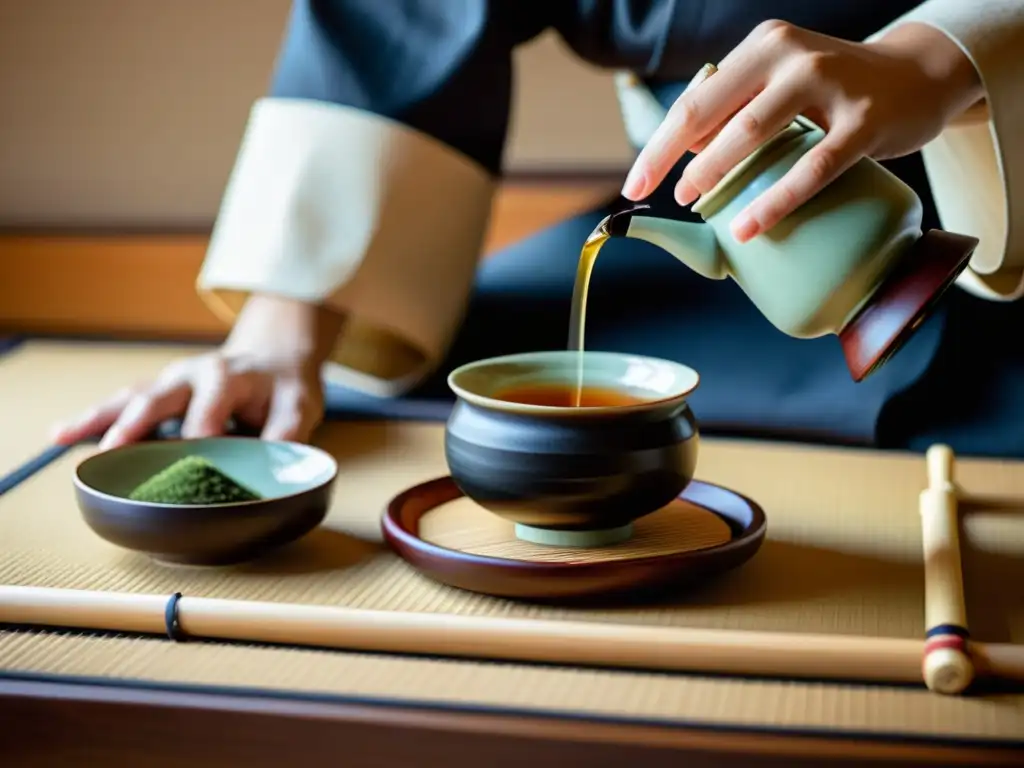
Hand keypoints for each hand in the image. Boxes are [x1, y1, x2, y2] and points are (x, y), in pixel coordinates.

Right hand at [51, 294, 343, 449]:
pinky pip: (121, 404)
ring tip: (65, 437)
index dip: (199, 437)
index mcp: (229, 377)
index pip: (210, 410)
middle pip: (159, 399)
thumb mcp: (298, 407)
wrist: (274, 358)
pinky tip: (62, 434)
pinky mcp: (158, 392)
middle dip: (135, 425)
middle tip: (113, 452)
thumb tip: (274, 469)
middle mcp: (193, 374)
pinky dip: (92, 419)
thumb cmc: (284, 388)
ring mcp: (171, 382)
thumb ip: (286, 434)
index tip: (190, 469)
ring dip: (100, 419)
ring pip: (131, 399)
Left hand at [621, 20, 983, 241]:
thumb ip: (737, 110)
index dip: (657, 146)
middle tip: (659, 196)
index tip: (635, 185)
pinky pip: (812, 167)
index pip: (694, 101)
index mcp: (762, 46)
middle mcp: (790, 56)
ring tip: (694, 201)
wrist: (918, 75)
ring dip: (715, 173)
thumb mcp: (781, 83)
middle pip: (710, 113)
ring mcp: (829, 84)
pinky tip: (747, 227)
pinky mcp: (864, 121)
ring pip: (753, 133)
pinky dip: (775, 201)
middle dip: (672, 160)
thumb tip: (685, 153)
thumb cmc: (833, 89)